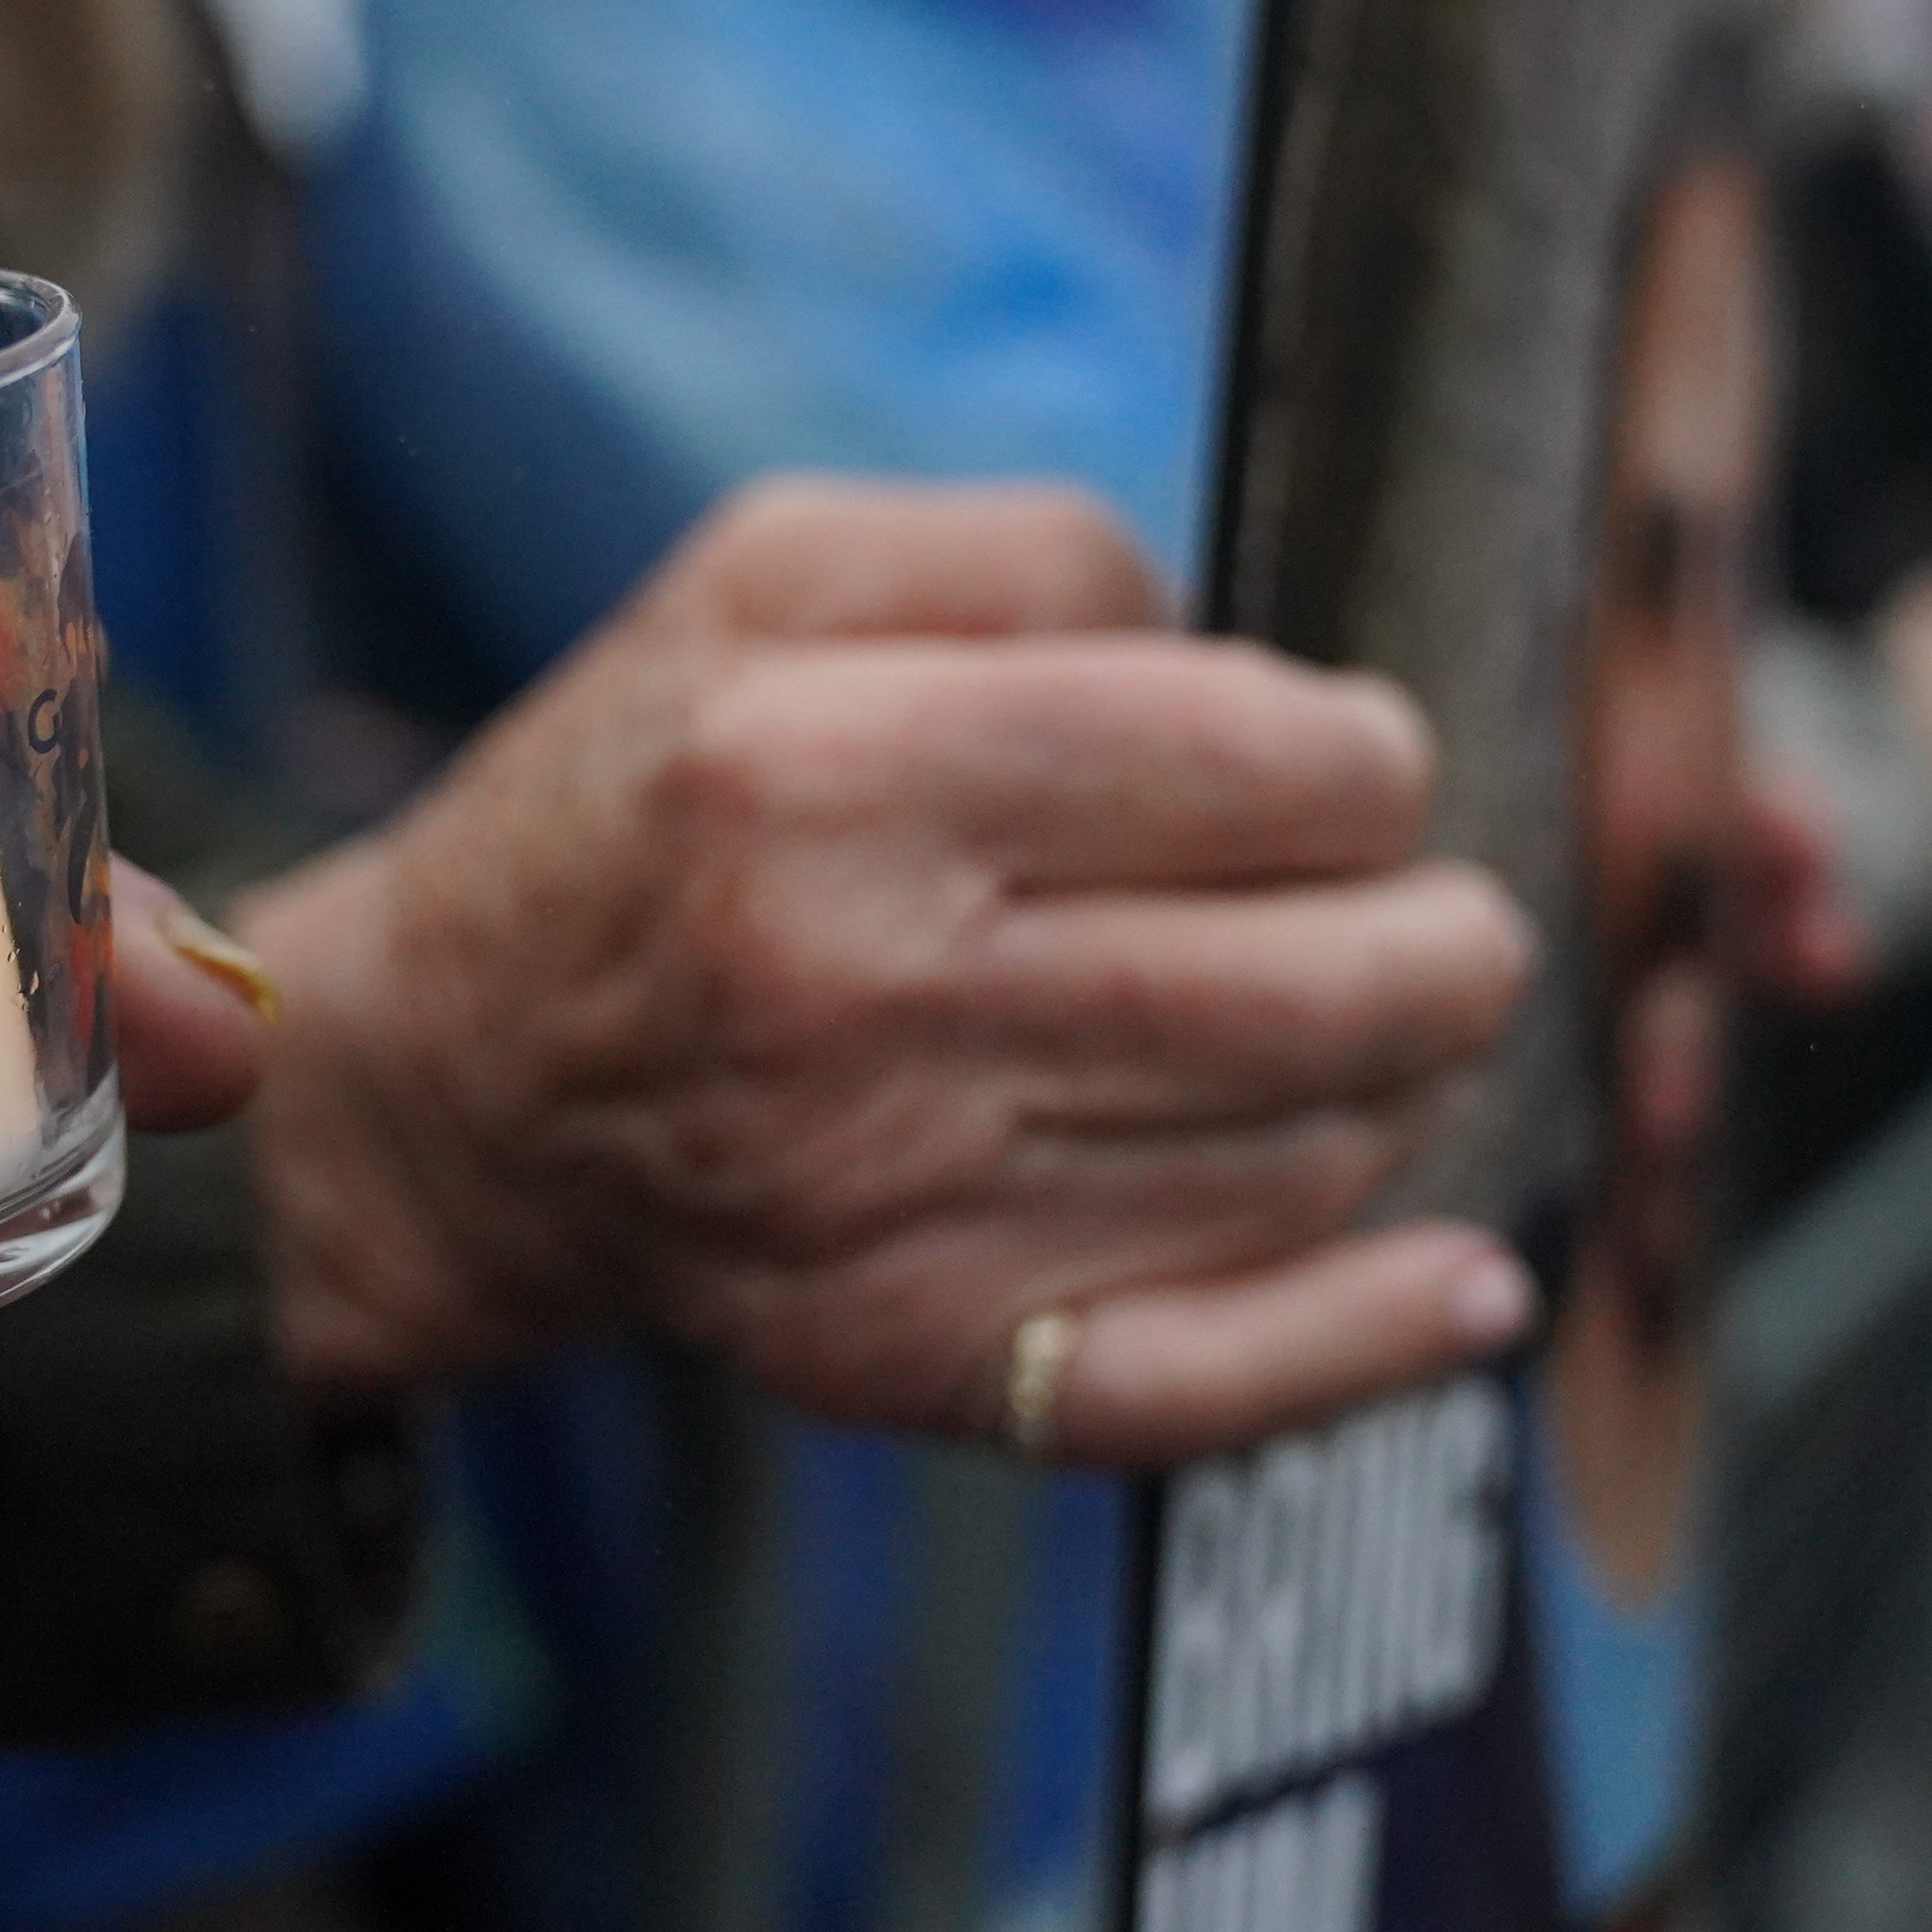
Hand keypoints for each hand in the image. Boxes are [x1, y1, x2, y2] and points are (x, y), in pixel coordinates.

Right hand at [233, 481, 1541, 1464]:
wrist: (456, 1087)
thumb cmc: (646, 797)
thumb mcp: (773, 569)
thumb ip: (1038, 556)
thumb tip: (1264, 670)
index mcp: (820, 772)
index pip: (1248, 763)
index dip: (1362, 757)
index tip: (1350, 764)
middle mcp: (851, 998)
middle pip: (1317, 977)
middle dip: (1439, 931)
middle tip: (1421, 902)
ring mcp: (886, 1208)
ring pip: (1301, 1154)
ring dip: (1391, 1084)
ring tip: (1352, 1024)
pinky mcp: (910, 1359)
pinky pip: (1203, 1375)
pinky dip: (1370, 1334)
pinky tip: (1475, 1283)